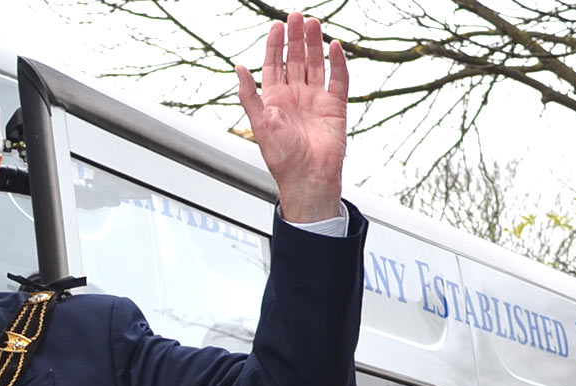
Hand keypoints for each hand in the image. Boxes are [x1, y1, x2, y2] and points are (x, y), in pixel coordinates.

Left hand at [235, 12, 347, 222]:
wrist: (308, 178)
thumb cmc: (283, 158)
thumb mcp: (260, 124)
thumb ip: (250, 95)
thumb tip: (237, 69)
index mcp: (275, 100)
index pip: (274, 64)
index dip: (275, 45)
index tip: (277, 25)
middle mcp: (295, 97)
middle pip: (295, 59)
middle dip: (295, 38)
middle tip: (297, 16)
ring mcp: (316, 100)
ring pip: (315, 64)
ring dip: (314, 44)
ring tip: (313, 23)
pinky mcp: (335, 107)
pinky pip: (338, 80)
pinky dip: (338, 63)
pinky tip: (335, 47)